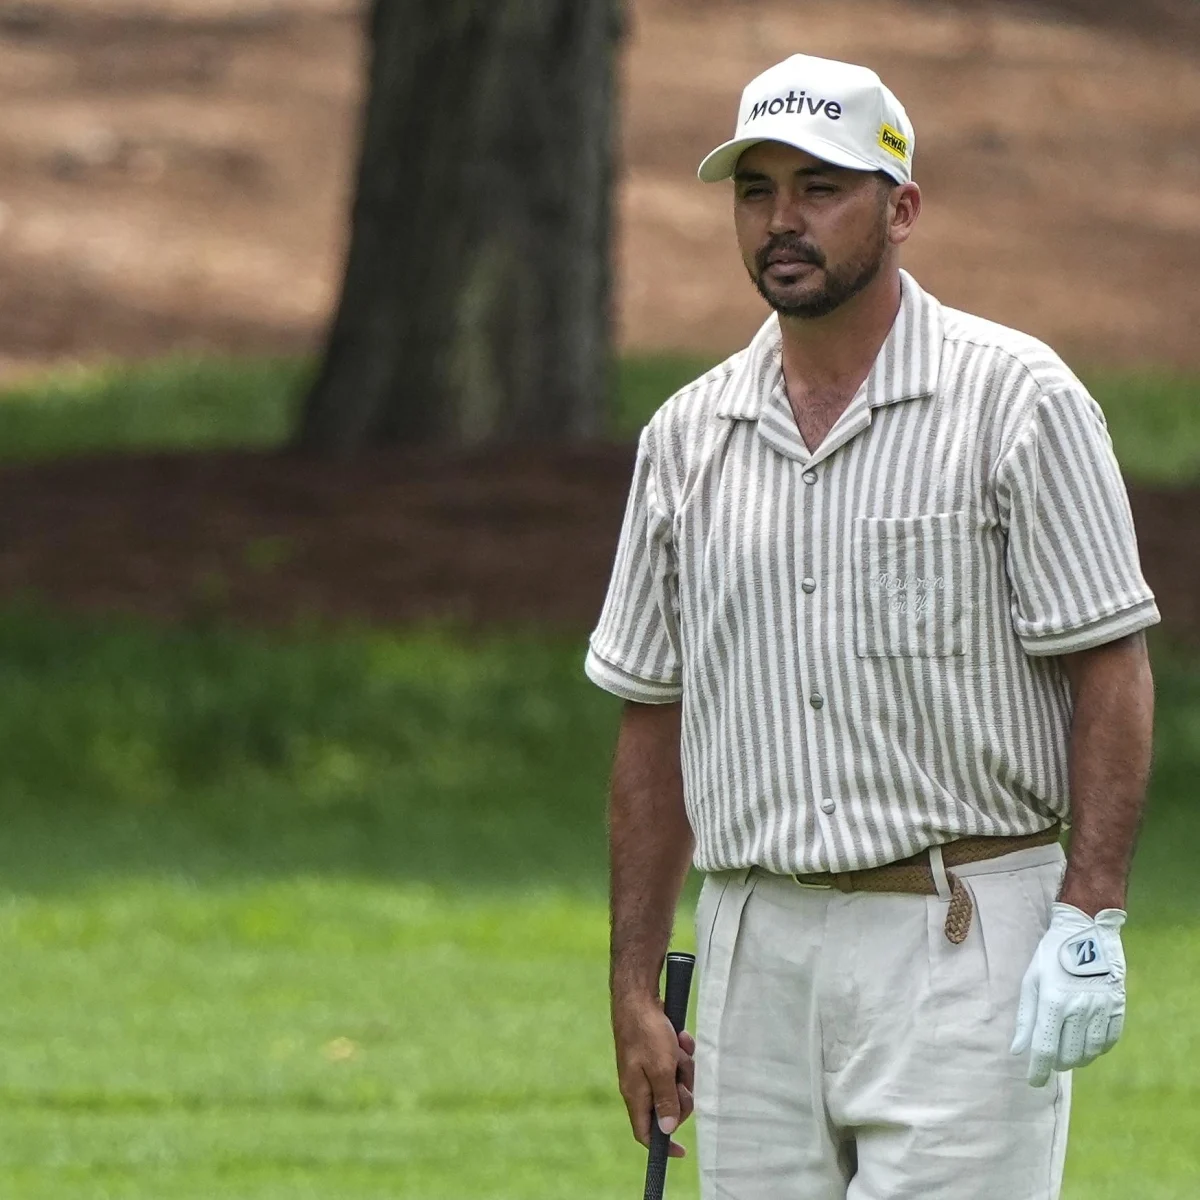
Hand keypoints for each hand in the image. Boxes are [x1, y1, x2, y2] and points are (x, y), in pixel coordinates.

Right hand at [613, 995, 695, 1157]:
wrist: (637, 996)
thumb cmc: (646, 1032)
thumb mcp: (661, 1069)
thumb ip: (665, 1101)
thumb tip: (667, 1131)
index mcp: (635, 1094)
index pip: (645, 1132)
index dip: (663, 1145)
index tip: (681, 1152)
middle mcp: (639, 1085)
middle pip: (667, 1107)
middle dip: (682, 1092)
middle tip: (681, 1076)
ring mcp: (646, 1069)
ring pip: (675, 1082)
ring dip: (683, 1067)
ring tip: (678, 1048)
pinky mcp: (654, 1054)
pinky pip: (674, 1063)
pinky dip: (680, 1052)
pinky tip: (680, 1037)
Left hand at [1011, 902, 1126, 1086]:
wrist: (1087, 931)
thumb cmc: (1052, 955)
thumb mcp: (1031, 981)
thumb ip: (1026, 1018)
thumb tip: (1018, 1050)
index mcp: (1053, 1002)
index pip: (1044, 1049)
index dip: (1038, 1071)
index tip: (1033, 1082)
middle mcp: (1078, 1009)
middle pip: (1068, 1055)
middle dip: (1056, 1062)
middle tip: (1050, 1059)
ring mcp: (1101, 1009)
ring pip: (1090, 1052)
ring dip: (1077, 1058)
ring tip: (1067, 1052)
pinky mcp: (1118, 1008)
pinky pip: (1109, 1041)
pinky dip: (1097, 1048)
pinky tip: (1087, 1043)